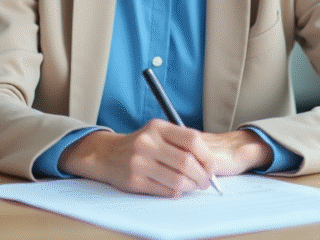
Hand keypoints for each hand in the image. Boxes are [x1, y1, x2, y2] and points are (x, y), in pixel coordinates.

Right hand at [58, 120, 273, 196]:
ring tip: (193, 186)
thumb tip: (209, 162)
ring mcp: (139, 162)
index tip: (211, 166)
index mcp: (157, 127)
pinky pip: (166, 190)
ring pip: (178, 180)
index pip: (192, 139)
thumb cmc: (140, 145)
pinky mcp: (135, 180)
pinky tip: (178, 189)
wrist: (107, 155)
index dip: (206, 156)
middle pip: (187, 162)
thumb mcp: (157, 133)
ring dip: (191, 187)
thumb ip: (180, 142)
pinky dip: (177, 192)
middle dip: (202, 175)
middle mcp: (147, 142)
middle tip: (206, 181)